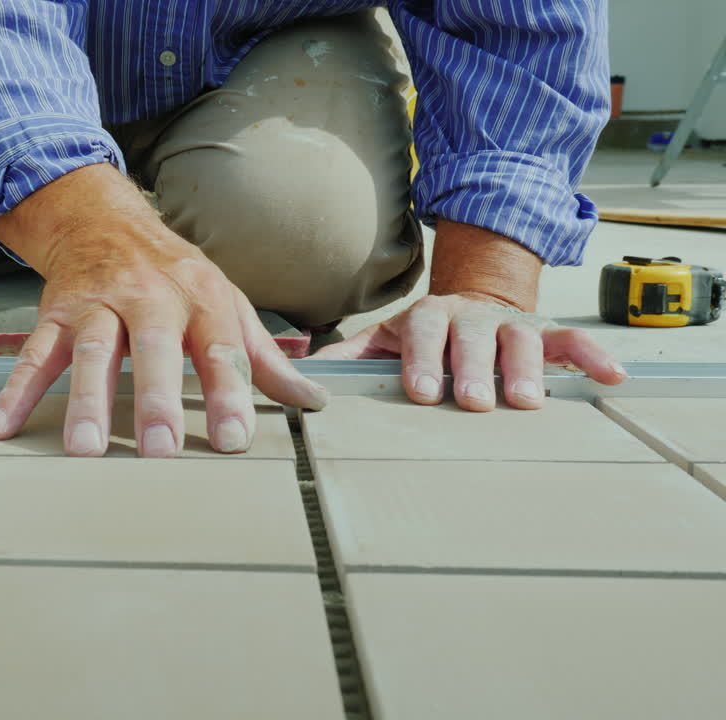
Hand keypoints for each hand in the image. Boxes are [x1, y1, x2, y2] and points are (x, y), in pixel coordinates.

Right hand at [0, 164, 327, 456]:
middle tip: (159, 448)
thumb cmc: (174, 274)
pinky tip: (3, 428)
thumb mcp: (226, 304)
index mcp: (200, 300)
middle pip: (153, 349)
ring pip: (91, 352)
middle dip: (155, 398)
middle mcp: (148, 299)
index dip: (228, 394)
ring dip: (85, 400)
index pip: (220, 350)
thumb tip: (313, 402)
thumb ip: (263, 359)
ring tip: (83, 449)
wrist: (105, 220)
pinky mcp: (56, 313)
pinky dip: (17, 391)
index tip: (232, 440)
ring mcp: (98, 305)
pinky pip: (34, 354)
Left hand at [312, 291, 626, 409]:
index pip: (421, 332)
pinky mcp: (545, 334)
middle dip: (474, 367)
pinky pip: (570, 342)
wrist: (468, 305)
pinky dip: (590, 357)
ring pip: (521, 339)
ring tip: (526, 402)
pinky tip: (611, 376)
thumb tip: (301, 379)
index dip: (422, 358)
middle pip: (473, 337)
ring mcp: (508, 324)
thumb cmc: (419, 338)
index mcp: (425, 319)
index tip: (422, 390)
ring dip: (525, 368)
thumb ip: (347, 359)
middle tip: (475, 400)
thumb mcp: (381, 343)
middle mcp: (469, 317)